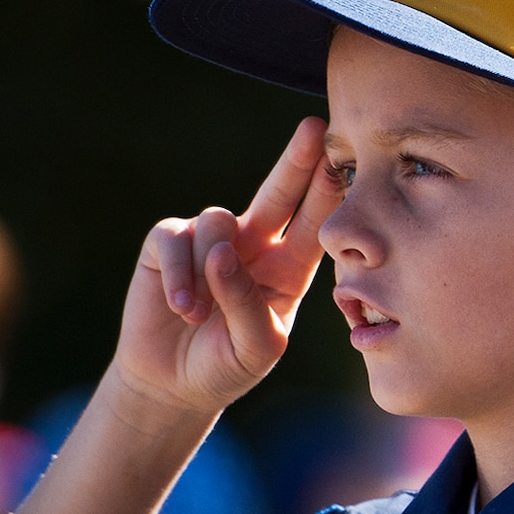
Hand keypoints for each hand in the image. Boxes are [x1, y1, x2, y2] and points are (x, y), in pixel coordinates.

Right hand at [112, 118, 342, 421]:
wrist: (175, 383)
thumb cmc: (227, 364)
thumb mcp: (255, 346)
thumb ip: (248, 303)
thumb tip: (225, 252)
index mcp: (290, 267)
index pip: (315, 224)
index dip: (329, 192)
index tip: (345, 160)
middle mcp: (255, 245)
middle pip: (279, 194)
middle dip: (296, 162)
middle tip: (315, 130)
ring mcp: (211, 240)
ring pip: (219, 223)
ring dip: (210, 270)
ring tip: (201, 314)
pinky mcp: (168, 244)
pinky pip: (176, 241)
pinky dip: (179, 275)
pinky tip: (182, 307)